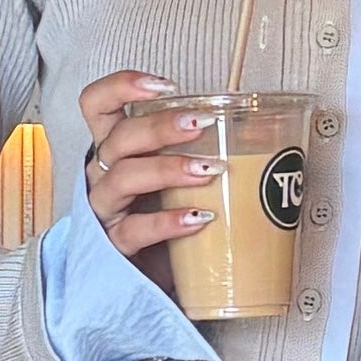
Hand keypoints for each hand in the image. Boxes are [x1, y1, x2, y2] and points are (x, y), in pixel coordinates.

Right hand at [75, 68, 217, 266]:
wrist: (150, 274)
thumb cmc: (165, 213)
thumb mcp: (175, 174)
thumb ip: (197, 149)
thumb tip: (263, 127)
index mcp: (115, 148)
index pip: (97, 104)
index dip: (121, 87)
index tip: (165, 86)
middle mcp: (102, 173)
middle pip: (118, 138)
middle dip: (160, 127)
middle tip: (200, 124)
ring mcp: (106, 210)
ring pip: (122, 178)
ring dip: (167, 169)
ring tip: (207, 171)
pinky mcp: (115, 247)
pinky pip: (135, 230)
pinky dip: (166, 222)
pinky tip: (196, 218)